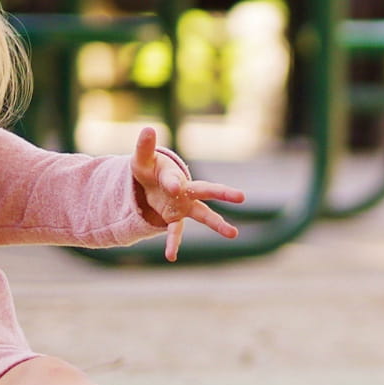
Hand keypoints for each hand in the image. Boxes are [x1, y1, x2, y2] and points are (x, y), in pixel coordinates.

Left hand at [131, 127, 245, 261]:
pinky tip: (170, 257)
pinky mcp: (175, 218)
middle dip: (223, 193)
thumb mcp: (142, 159)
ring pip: (204, 215)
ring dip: (218, 224)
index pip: (174, 179)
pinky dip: (173, 244)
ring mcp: (183, 206)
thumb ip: (144, 147)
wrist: (148, 184)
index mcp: (175, 175)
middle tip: (241, 197)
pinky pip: (176, 232)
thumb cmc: (148, 169)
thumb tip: (148, 128)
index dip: (172, 182)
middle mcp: (185, 191)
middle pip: (207, 191)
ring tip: (234, 234)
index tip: (172, 186)